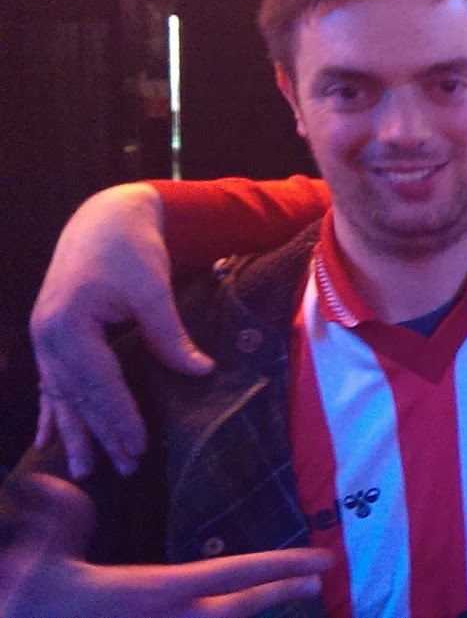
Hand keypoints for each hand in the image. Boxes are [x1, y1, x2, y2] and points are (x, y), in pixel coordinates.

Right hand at [0, 473, 330, 617]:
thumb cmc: (23, 596)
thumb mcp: (40, 551)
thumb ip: (65, 517)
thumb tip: (68, 490)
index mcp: (145, 593)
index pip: (226, 575)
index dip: (276, 567)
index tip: (319, 561)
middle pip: (234, 610)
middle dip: (277, 592)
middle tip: (319, 577)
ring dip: (248, 610)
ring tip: (284, 594)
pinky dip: (215, 617)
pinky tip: (225, 610)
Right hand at [30, 184, 212, 478]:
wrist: (103, 220)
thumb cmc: (130, 250)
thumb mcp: (153, 289)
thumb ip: (170, 334)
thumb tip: (200, 372)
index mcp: (69, 322)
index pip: (99, 382)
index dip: (119, 417)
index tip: (138, 447)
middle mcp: (47, 335)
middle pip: (78, 395)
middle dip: (101, 434)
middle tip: (124, 469)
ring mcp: (43, 338)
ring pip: (61, 395)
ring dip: (75, 432)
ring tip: (84, 470)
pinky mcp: (49, 338)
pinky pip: (50, 384)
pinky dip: (52, 412)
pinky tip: (48, 439)